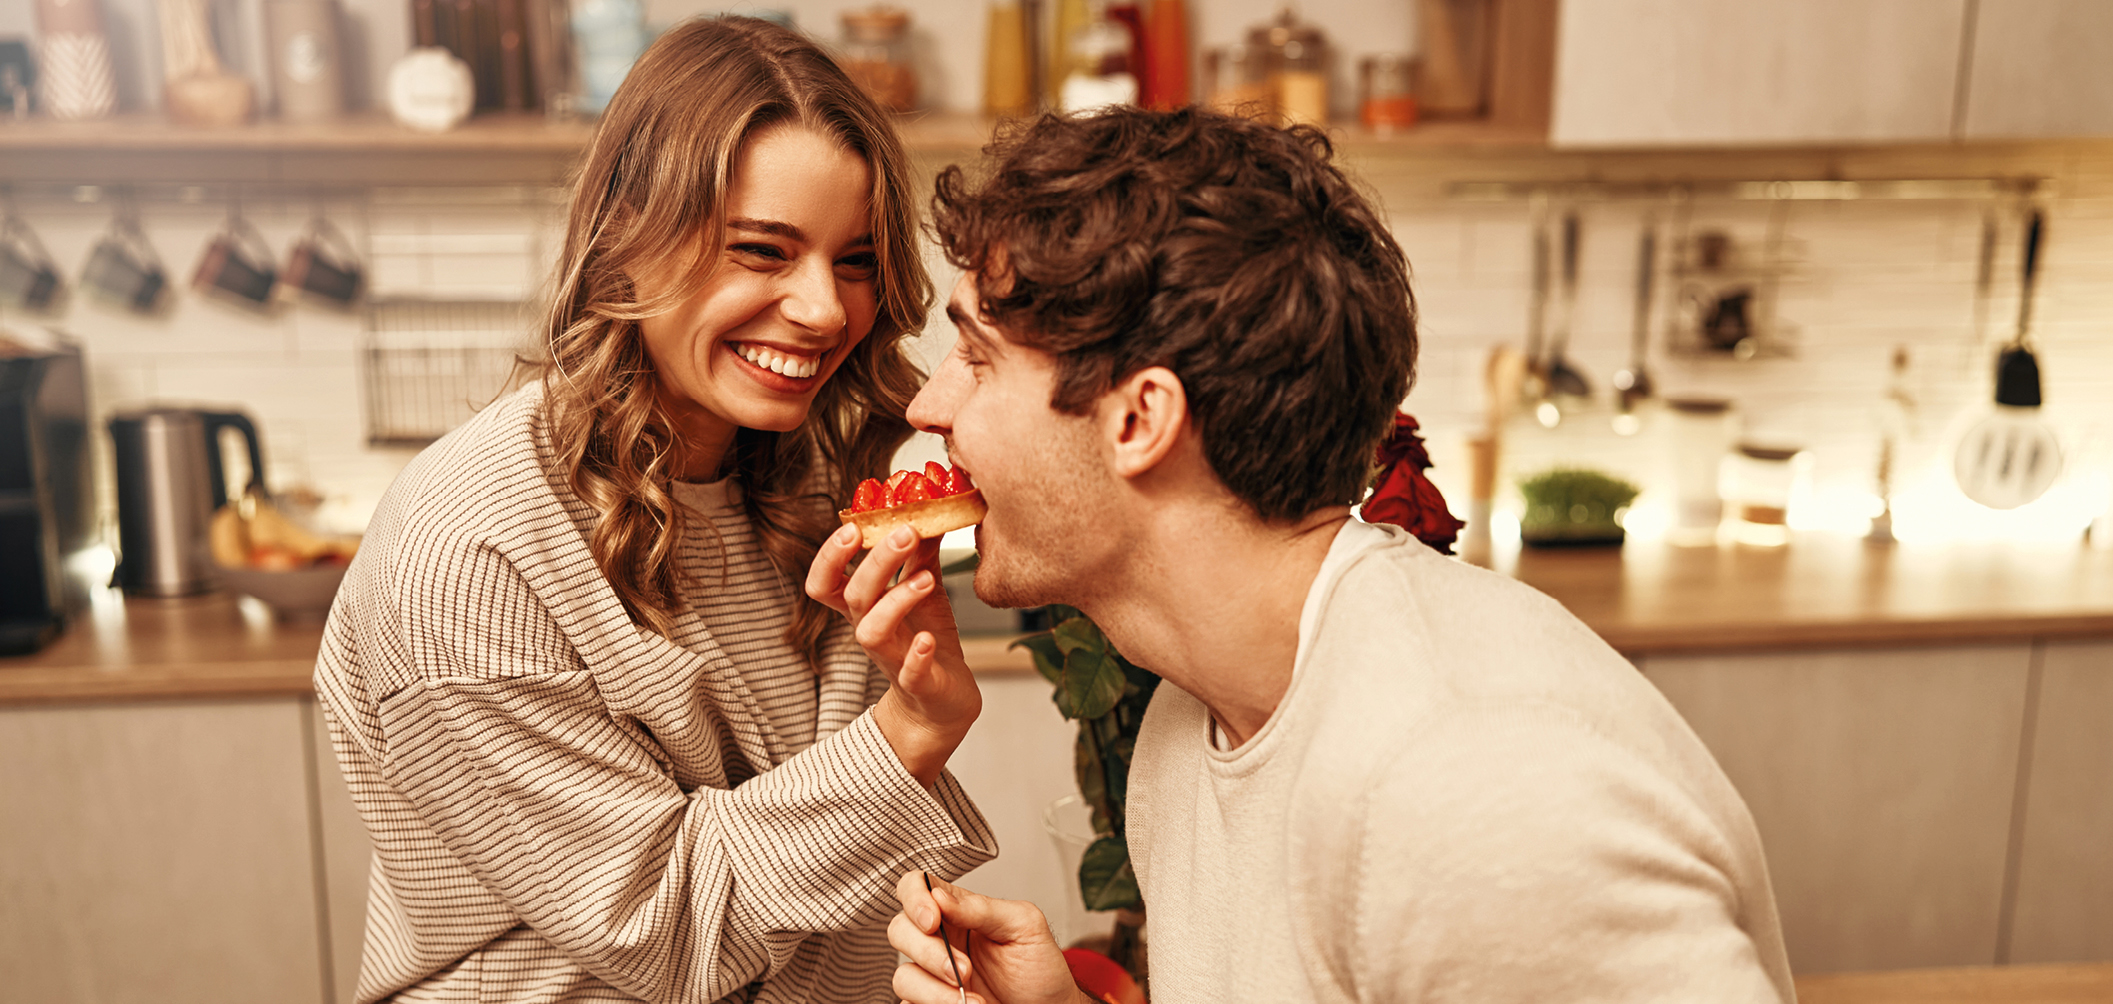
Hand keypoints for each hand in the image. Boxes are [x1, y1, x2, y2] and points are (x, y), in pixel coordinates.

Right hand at [806, 523, 980, 786]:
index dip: (830, 555)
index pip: (826, 581)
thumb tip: (928, 506)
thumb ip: (921, 552)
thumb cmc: (927, 637)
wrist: (944, 699)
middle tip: (905, 531)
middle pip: (853, 596)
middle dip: (875, 562)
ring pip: (871, 632)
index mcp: (865, 608)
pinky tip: (928, 639)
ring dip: (895, 602)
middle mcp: (870, 632)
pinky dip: (916, 655)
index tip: (853, 526)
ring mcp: (892, 659)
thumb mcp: (925, 587)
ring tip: (925, 578)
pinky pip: (909, 672)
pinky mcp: (919, 684)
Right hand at [891, 871, 1086, 1003]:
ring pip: (903, 975)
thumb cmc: (1040, 968)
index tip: (932, 920)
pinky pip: (910, 1003)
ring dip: (935, 991)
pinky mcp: (931, 1003)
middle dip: (928, 952)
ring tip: (970, 1000)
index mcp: (958, 911)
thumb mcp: (1024, 926)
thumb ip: (982, 908)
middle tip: (963, 970)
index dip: (914, 898)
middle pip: (900, 930)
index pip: (917, 887)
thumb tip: (940, 896)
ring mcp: (932, 975)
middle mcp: (940, 939)